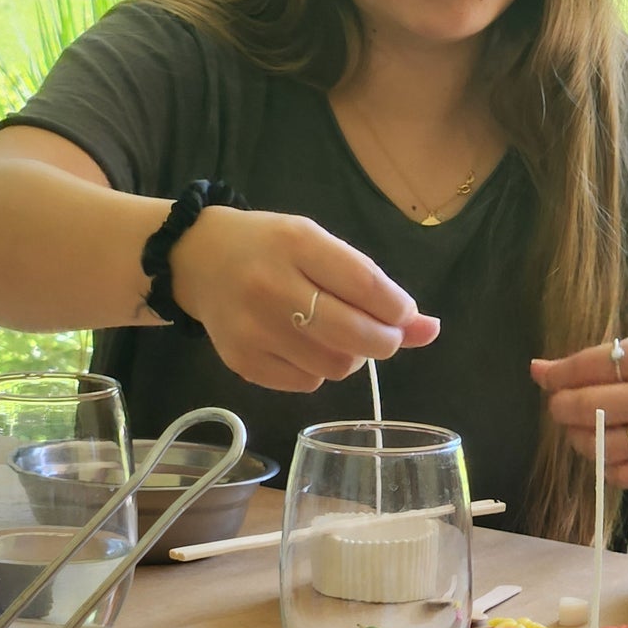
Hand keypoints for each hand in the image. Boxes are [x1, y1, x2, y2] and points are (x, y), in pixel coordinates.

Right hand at [169, 206, 439, 391]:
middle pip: (352, 334)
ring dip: (351, 358)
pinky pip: (306, 383)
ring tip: (339, 338)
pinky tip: (306, 347)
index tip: (404, 314)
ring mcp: (253, 327)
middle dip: (384, 342)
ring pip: (333, 366)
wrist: (197, 260)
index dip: (397, 309)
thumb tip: (430, 329)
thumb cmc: (271, 249)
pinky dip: (319, 371)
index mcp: (298, 244)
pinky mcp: (241, 361)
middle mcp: (271, 286)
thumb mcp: (322, 249)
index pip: (365, 285)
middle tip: (383, 336)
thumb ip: (375, 287)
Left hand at [529, 332, 627, 489]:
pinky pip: (620, 474)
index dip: (558, 375)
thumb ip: (600, 359)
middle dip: (561, 407)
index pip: (590, 365)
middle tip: (561, 405)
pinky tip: (609, 447)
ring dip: (577, 437)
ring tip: (583, 426)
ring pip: (598, 445)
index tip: (547, 378)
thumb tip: (538, 371)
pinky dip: (604, 463)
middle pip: (588, 407)